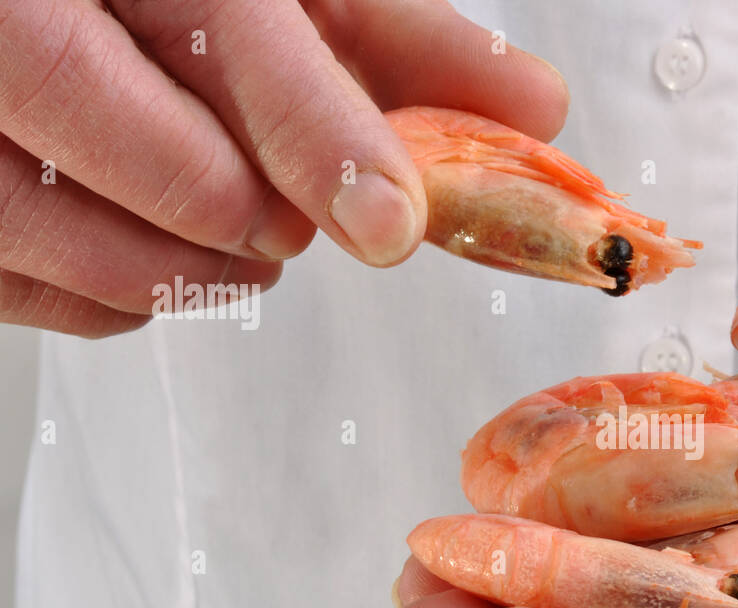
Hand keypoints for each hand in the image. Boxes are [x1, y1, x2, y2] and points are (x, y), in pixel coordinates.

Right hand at [0, 0, 567, 335]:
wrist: (36, 3)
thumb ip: (398, 40)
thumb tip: (536, 109)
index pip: (232, 32)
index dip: (320, 133)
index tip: (390, 218)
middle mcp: (17, 19)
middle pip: (163, 157)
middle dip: (256, 214)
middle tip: (283, 216)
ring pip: (81, 237)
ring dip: (188, 268)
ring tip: (225, 233)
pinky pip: (24, 286)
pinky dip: (109, 298)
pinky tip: (149, 255)